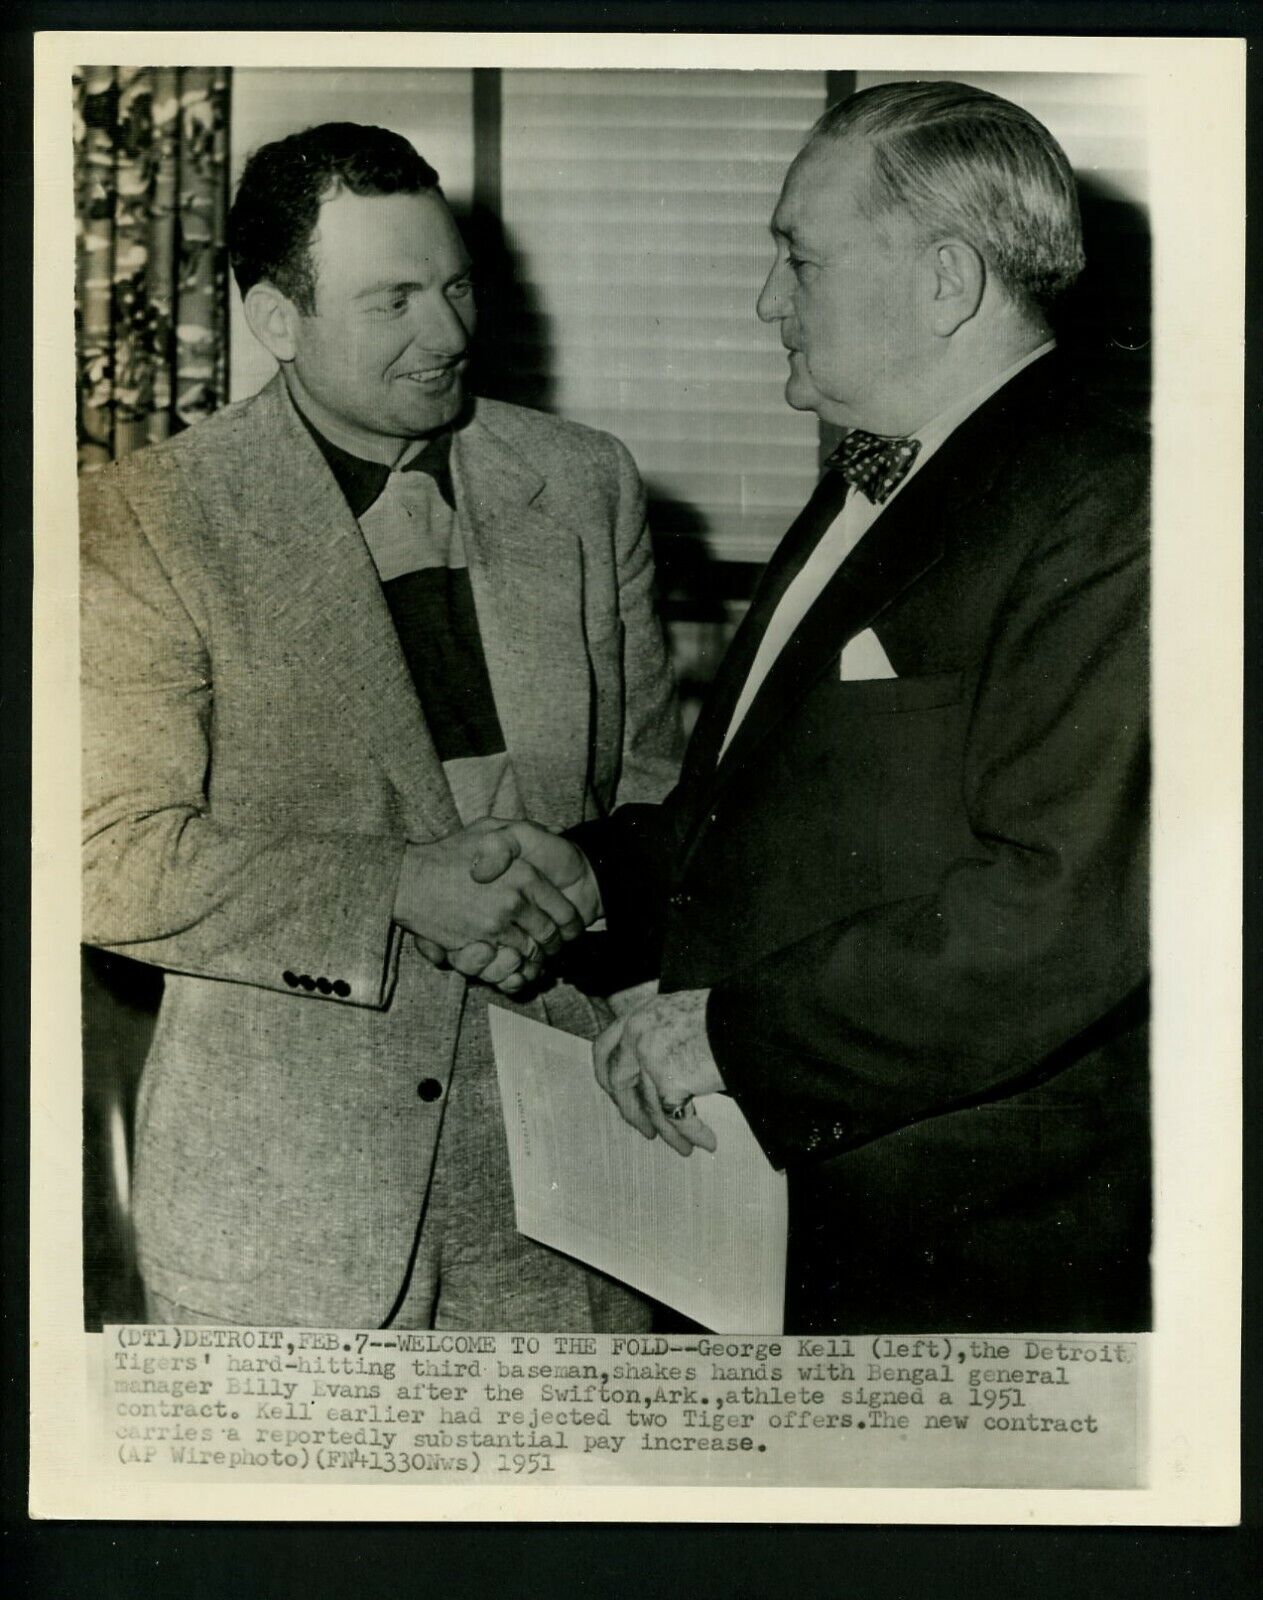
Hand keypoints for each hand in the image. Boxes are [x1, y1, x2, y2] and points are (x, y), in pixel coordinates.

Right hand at [394, 820, 585, 971]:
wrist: (408, 877)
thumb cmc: (451, 851)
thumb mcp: (490, 828)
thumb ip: (525, 830)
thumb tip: (559, 831)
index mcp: (525, 875)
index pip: (562, 910)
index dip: (570, 923)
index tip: (569, 928)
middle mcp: (514, 901)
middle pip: (549, 936)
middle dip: (555, 945)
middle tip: (553, 947)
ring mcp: (496, 926)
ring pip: (531, 953)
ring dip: (535, 959)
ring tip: (534, 957)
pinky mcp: (477, 945)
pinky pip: (507, 967)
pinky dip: (515, 971)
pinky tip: (514, 965)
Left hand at [593, 989, 723, 1155]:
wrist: (747, 1018)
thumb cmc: (726, 1015)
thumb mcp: (681, 1013)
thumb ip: (660, 1033)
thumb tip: (655, 1067)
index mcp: (639, 1015)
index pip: (604, 1047)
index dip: (605, 1074)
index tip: (615, 1093)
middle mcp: (637, 1034)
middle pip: (619, 1081)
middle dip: (631, 1111)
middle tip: (644, 1129)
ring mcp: (650, 1058)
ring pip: (649, 1106)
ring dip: (667, 1132)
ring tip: (682, 1148)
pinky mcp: (669, 1081)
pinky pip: (676, 1117)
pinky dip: (691, 1133)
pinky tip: (705, 1142)